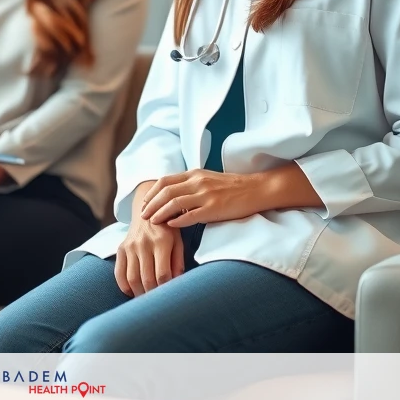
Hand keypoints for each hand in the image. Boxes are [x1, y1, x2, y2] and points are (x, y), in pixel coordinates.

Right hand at [113, 181, 184, 296]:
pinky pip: (119, 273)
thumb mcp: (178, 242)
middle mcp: (144, 244)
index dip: (166, 289)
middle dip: (153, 295)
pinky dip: (124, 286)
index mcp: (161, 242)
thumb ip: (178, 262)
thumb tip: (178, 284)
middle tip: (158, 303)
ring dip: (139, 293)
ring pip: (132, 278)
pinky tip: (132, 291)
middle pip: (147, 278)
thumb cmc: (167, 229)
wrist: (147, 210)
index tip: (169, 297)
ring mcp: (130, 246)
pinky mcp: (121, 248)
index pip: (163, 274)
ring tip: (146, 299)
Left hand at [139, 169, 267, 227]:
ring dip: (160, 213)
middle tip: (143, 215)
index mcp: (194, 174)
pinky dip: (178, 221)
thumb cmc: (232, 187)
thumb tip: (172, 196)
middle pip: (165, 192)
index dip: (151, 193)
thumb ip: (190, 184)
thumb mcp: (208, 179)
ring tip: (152, 222)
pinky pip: (190, 215)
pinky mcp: (214, 208)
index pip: (165, 181)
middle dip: (151, 204)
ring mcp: (206, 195)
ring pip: (174, 203)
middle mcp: (198, 182)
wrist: (256, 189)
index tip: (144, 203)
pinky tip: (170, 226)